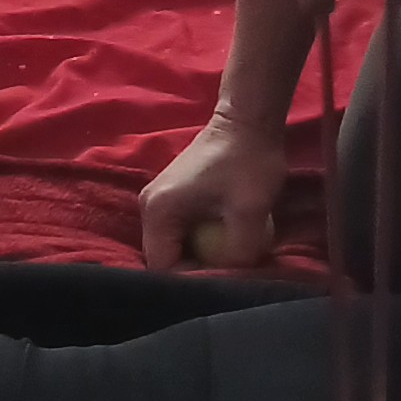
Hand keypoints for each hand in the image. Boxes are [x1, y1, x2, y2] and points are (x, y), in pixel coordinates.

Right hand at [139, 111, 286, 269]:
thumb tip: (235, 278)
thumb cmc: (247, 160)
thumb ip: (240, 251)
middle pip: (167, 259)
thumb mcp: (250, 210)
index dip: (193, 281)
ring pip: (177, 247)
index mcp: (158, 211)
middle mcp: (150, 208)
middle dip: (198, 270)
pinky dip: (205, 241)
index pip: (163, 267)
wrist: (248, 120)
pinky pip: (184, 233)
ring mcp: (161, 202)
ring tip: (232, 259)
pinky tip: (229, 240)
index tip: (225, 280)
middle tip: (231, 273)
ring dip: (203, 256)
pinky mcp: (176, 198)